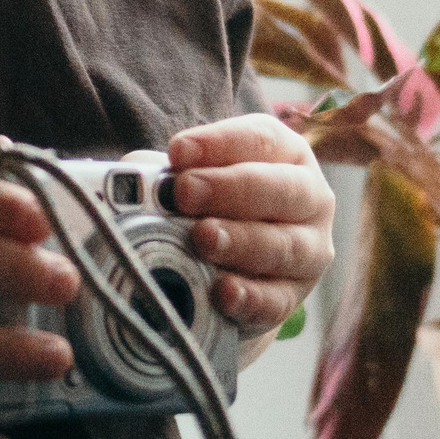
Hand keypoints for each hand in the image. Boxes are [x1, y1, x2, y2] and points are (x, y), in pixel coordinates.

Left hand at [165, 115, 335, 337]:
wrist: (229, 267)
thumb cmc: (208, 208)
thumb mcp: (190, 179)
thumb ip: (163, 173)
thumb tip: (130, 180)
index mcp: (286, 154)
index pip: (261, 139)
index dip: (219, 143)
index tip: (177, 152)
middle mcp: (308, 197)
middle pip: (280, 188)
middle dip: (230, 188)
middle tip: (185, 192)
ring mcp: (309, 249)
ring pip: (282, 244)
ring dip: (240, 241)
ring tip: (202, 238)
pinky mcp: (294, 296)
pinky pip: (277, 299)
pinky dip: (249, 297)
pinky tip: (223, 292)